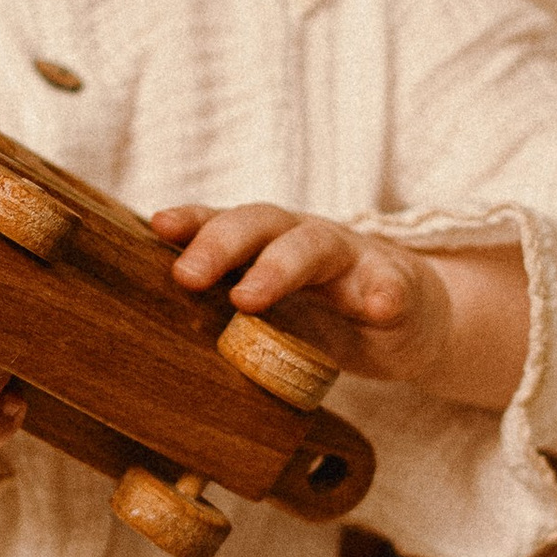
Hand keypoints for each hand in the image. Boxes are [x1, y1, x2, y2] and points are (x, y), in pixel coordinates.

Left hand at [158, 200, 498, 398]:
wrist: (412, 322)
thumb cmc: (323, 313)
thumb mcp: (270, 309)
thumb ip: (220, 309)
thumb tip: (144, 335)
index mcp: (268, 243)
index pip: (224, 222)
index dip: (192, 222)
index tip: (158, 226)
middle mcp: (306, 239)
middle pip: (261, 223)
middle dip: (220, 244)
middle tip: (187, 276)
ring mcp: (355, 260)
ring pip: (316, 246)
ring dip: (280, 267)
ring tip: (249, 297)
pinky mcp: (400, 289)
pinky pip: (392, 287)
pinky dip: (386, 295)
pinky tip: (380, 308)